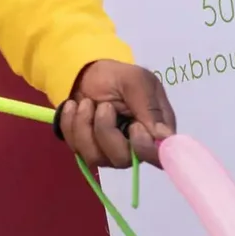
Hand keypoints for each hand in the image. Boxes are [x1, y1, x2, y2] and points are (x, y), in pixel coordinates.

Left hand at [60, 60, 175, 168]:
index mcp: (154, 131)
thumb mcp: (136, 82)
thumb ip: (150, 108)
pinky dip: (71, 125)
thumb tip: (164, 137)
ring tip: (86, 102)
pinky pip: (77, 149)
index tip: (134, 126)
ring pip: (96, 158)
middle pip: (122, 160)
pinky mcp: (88, 151)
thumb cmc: (117, 77)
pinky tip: (75, 107)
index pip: (157, 156)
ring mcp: (110, 153)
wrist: (86, 75)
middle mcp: (134, 147)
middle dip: (106, 131)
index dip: (144, 148)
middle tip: (104, 106)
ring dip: (85, 125)